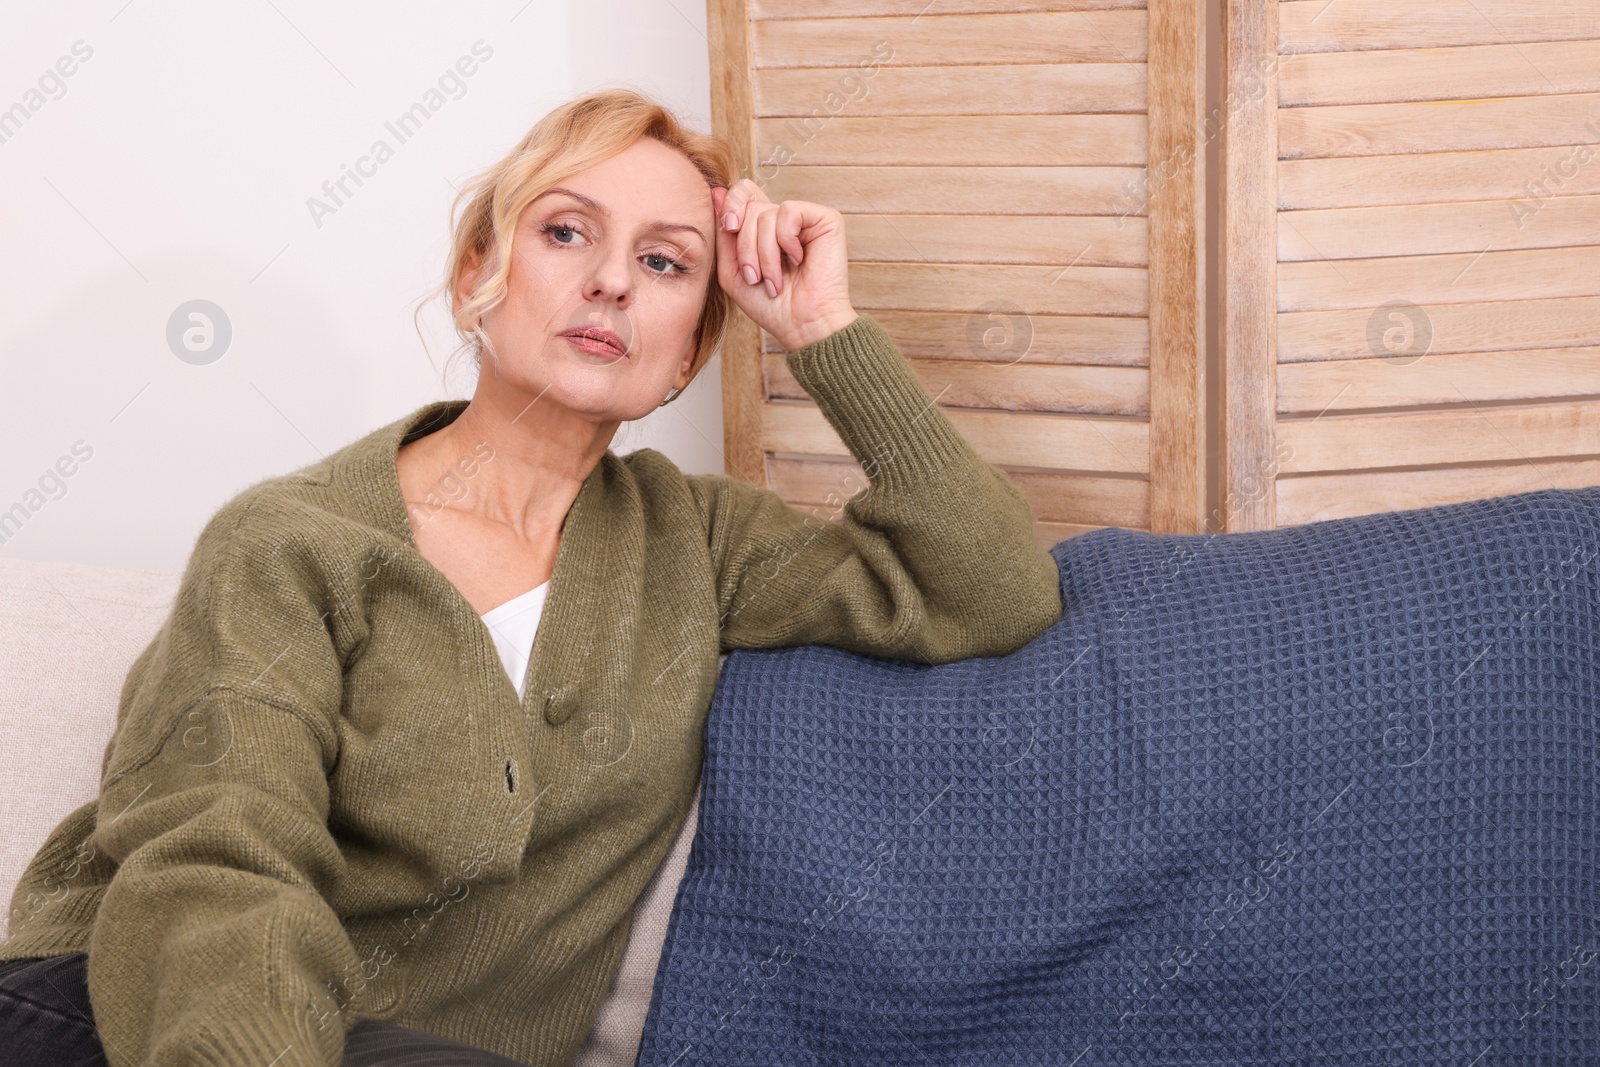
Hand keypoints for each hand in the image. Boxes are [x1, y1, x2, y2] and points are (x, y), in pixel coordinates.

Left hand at [712, 180, 858, 351]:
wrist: (801, 325)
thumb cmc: (770, 306)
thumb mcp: (731, 270)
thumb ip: (723, 233)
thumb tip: (716, 191)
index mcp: (763, 228)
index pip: (743, 192)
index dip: (731, 204)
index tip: (729, 228)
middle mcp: (784, 219)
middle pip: (749, 206)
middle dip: (745, 246)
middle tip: (755, 277)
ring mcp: (805, 219)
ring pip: (766, 213)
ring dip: (764, 254)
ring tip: (774, 280)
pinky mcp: (825, 219)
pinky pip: (789, 212)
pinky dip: (785, 241)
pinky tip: (798, 260)